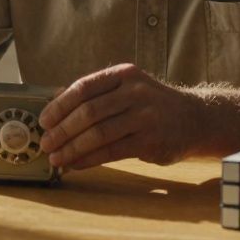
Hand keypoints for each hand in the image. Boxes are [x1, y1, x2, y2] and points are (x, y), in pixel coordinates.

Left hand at [37, 63, 200, 169]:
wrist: (195, 119)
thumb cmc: (153, 105)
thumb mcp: (130, 88)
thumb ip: (98, 95)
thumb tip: (55, 108)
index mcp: (124, 75)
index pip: (83, 87)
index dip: (59, 105)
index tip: (44, 120)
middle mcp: (135, 92)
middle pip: (88, 112)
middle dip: (62, 130)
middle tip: (45, 143)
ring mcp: (145, 117)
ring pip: (98, 134)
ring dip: (72, 148)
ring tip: (56, 158)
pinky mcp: (150, 141)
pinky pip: (112, 151)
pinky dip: (89, 159)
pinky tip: (76, 164)